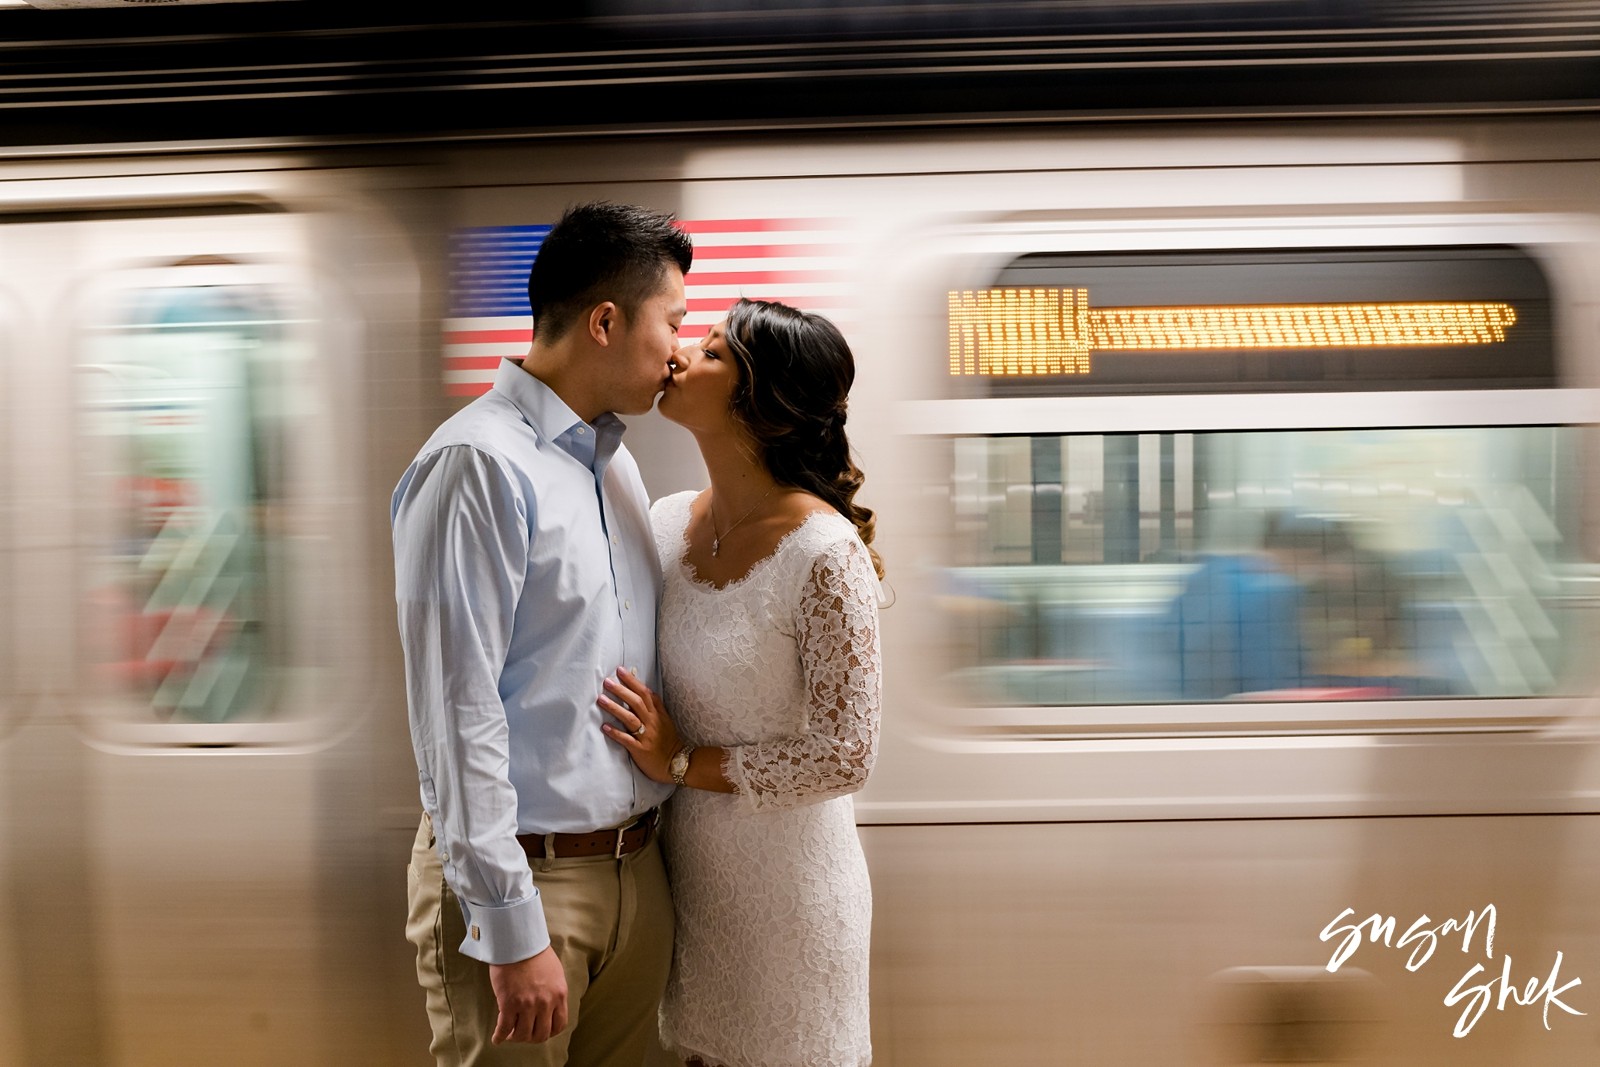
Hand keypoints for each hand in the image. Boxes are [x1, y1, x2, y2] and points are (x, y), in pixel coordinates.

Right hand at [489, 946, 567, 1043]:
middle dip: (531, 1037)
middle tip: (523, 1034)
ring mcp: (527, 1005)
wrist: (518, 941)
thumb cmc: (534, 953)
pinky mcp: (508, 1004)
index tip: (540, 1030)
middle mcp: (545, 1003)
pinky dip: (500, 1037)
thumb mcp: (555, 973)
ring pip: (522, 1035)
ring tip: (510, 1034)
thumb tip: (549, 1007)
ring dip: (516, 1037)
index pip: (559, 1025)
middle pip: (540, 1034)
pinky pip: (504, 1028)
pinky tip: (497, 1038)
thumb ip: (553, 992)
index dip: (548, 1032)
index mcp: (559, 995)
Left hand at [599, 667, 680, 783]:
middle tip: (607, 681)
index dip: (633, 681)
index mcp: (658, 714)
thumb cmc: (668, 742)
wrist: (676, 763)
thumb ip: (655, 706)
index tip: (620, 671)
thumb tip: (644, 690)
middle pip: (636, 702)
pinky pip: (627, 739)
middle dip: (621, 690)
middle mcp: (652, 722)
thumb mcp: (665, 720)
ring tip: (601, 699)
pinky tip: (604, 727)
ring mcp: (647, 736)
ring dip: (615, 708)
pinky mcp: (640, 749)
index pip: (645, 693)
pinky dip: (616, 733)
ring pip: (630, 718)